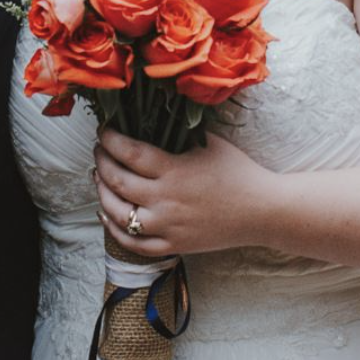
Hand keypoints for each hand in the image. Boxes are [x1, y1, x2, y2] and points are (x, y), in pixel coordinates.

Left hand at [94, 126, 273, 256]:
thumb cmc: (237, 171)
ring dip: (102, 194)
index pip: (129, 153)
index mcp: (174, 170)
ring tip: (99, 177)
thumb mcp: (208, 141)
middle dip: (102, 162)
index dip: (110, 140)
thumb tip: (153, 114)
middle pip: (118, 182)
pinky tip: (107, 214)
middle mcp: (166, 200)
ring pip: (119, 215)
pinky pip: (134, 244)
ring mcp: (167, 226)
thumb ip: (179, 131)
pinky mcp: (173, 245)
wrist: (261, 211)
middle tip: (99, 150)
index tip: (104, 131)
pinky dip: (114, 229)